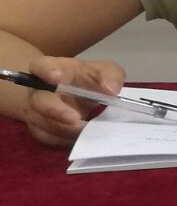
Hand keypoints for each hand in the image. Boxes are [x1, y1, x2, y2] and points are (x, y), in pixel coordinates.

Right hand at [11, 56, 126, 147]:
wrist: (77, 95)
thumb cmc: (89, 79)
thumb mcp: (104, 71)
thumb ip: (110, 75)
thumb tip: (111, 89)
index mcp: (52, 68)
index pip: (41, 66)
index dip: (46, 71)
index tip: (57, 77)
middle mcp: (38, 89)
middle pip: (39, 100)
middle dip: (56, 110)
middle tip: (76, 118)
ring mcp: (35, 110)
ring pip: (42, 122)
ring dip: (64, 129)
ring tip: (84, 129)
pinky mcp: (39, 128)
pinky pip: (47, 137)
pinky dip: (63, 139)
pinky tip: (79, 137)